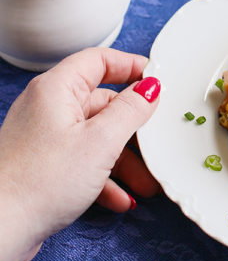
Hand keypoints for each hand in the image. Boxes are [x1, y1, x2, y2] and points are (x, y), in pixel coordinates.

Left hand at [0, 47, 160, 260]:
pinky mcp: (42, 166)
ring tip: (145, 184)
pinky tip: (120, 199)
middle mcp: (47, 108)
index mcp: (56, 89)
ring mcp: (44, 138)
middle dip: (133, 129)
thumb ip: (130, 110)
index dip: (130, 66)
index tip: (156, 79)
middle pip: (101, 104)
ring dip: (123, 161)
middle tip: (156, 143)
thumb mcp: (100, 142)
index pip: (98, 60)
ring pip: (94, 138)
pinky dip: (103, 178)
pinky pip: (81, 163)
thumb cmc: (39, 182)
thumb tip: (149, 88)